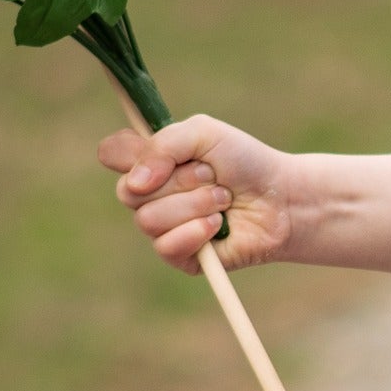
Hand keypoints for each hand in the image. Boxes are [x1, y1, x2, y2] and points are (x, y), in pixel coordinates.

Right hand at [99, 114, 294, 272]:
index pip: (110, 154)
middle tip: (212, 176)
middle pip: (128, 191)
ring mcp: (163, 227)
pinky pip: (166, 247)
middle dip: (178, 181)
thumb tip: (135, 182)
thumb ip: (164, 144)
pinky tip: (219, 226)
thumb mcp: (204, 134)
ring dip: (194, 205)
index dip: (127, 154)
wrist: (280, 199)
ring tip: (223, 200)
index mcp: (151, 160)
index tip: (159, 153)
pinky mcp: (180, 256)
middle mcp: (150, 194)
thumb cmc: (244, 161)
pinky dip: (197, 232)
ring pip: (148, 220)